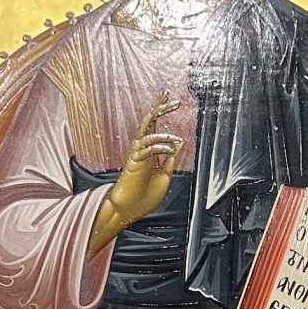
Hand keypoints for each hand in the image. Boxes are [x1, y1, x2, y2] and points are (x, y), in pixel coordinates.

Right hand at [90, 96, 182, 248]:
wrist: (130, 211)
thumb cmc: (145, 196)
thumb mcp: (164, 175)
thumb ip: (170, 159)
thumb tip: (178, 142)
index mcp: (150, 151)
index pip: (155, 125)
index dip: (160, 110)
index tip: (170, 97)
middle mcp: (142, 149)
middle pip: (149, 122)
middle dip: (159, 108)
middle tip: (171, 99)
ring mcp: (137, 155)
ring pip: (147, 133)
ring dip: (163, 134)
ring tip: (176, 139)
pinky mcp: (133, 163)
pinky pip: (146, 149)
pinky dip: (159, 147)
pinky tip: (170, 149)